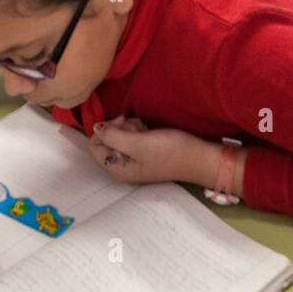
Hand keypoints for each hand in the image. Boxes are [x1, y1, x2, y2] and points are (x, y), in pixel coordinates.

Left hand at [88, 116, 204, 184]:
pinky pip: (132, 134)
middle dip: (121, 128)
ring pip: (120, 133)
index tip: (121, 122)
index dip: (105, 130)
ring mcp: (133, 157)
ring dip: (132, 127)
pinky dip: (139, 129)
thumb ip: (113, 136)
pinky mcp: (143, 150)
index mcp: (117, 169)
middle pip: (107, 138)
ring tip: (147, 131)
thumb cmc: (168, 152)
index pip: (95, 145)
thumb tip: (95, 127)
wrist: (198, 156)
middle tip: (138, 130)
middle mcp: (122, 165)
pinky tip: (150, 131)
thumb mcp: (138, 144)